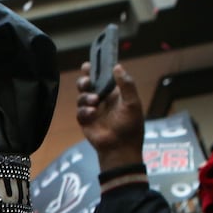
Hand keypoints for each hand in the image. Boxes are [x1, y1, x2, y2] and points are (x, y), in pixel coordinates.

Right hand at [74, 63, 145, 179]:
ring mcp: (92, 109)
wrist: (120, 147)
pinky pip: (80, 111)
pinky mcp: (85, 120)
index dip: (95, 70)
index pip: (102, 77)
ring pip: (81, 96)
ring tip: (94, 101)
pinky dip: (85, 111)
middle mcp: (101, 99)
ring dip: (86, 96)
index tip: (89, 64)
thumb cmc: (130, 126)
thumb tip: (117, 66)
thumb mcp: (132, 103)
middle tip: (87, 81)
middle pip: (87, 84)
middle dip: (84, 80)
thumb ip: (126, 85)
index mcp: (113, 93)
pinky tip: (92, 113)